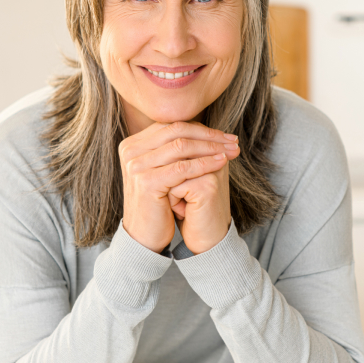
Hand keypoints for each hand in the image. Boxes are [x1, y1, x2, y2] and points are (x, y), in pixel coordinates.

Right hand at [119, 121, 239, 252]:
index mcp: (132, 144)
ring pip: (182, 147)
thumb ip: (173, 149)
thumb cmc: (158, 203)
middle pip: (177, 131)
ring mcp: (136, 165)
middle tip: (233, 141)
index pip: (172, 126)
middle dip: (209, 135)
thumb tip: (204, 128)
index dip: (201, 129)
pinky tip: (222, 162)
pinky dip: (205, 163)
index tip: (225, 135)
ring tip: (232, 151)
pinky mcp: (146, 182)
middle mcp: (130, 150)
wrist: (144, 236)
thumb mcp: (162, 170)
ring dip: (212, 147)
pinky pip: (183, 168)